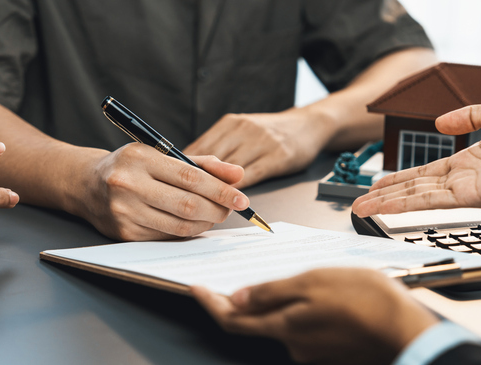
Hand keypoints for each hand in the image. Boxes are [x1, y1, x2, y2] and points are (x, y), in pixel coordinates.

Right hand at [80, 143, 250, 240]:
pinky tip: (194, 223)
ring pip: (179, 225)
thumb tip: (238, 175)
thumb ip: (202, 164)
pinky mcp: (124, 234)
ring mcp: (124, 212)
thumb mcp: (162, 154)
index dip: (221, 190)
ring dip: (205, 223)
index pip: (190, 177)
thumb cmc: (132, 166)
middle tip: (231, 209)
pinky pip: (167, 237)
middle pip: (187, 204)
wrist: (86, 185)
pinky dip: (187, 231)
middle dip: (217, 209)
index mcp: (140, 158)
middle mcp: (128, 185)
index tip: (242, 198)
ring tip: (215, 215)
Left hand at [183, 110, 332, 188]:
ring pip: (229, 169)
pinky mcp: (276, 156)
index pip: (201, 147)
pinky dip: (237, 189)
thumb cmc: (271, 132)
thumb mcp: (242, 130)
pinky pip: (251, 175)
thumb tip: (188, 164)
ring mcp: (260, 142)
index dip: (185, 167)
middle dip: (196, 180)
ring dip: (215, 188)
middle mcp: (243, 130)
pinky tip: (228, 201)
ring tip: (201, 204)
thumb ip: (219, 145)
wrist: (309, 124)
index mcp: (230, 123)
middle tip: (181, 198)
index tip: (172, 183)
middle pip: (211, 158)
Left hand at [192, 268, 438, 364]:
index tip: (196, 288)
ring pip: (285, 322)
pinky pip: (307, 326)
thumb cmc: (368, 302)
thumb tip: (237, 298)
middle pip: (255, 323)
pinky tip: (322, 292)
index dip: (210, 303)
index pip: (232, 319)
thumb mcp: (313, 282)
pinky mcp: (332, 350)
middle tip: (234, 276)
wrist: (409, 331)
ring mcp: (314, 350)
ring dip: (281, 301)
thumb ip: (272, 292)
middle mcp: (294, 345)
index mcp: (284, 326)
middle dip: (243, 300)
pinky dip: (305, 309)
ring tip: (295, 274)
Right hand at [353, 100, 480, 216]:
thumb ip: (467, 116)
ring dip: (387, 205)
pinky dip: (407, 206)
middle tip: (359, 205)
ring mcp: (465, 190)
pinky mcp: (471, 197)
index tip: (377, 185)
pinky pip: (431, 202)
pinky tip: (387, 208)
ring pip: (416, 199)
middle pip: (414, 190)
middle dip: (385, 198)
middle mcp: (462, 179)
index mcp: (467, 161)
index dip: (399, 179)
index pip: (424, 173)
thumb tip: (441, 122)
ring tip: (361, 210)